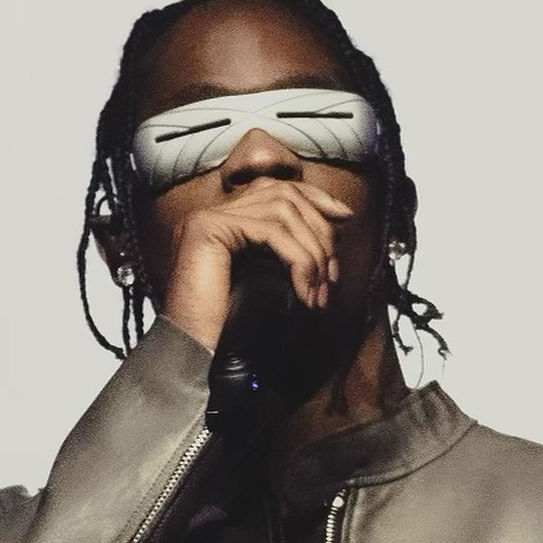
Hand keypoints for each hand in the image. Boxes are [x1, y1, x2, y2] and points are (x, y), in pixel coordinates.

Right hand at [162, 177, 351, 351]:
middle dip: (320, 232)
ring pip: (282, 210)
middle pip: (285, 195)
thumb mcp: (271, 281)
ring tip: (318, 292)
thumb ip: (290, 251)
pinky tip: (304, 292)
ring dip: (312, 251)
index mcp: (225, 220)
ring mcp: (207, 218)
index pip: (278, 188)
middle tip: (332, 276)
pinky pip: (270, 231)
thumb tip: (335, 223)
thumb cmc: (232, 330)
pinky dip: (297, 260)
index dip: (316, 197)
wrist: (196, 354)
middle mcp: (213, 213)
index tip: (346, 217)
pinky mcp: (208, 229)